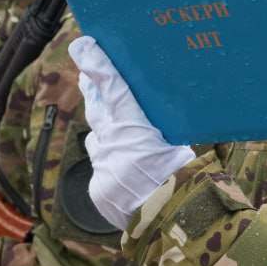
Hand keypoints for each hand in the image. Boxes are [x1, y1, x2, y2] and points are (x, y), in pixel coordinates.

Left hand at [69, 36, 194, 228]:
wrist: (169, 221)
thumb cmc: (183, 179)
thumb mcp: (177, 144)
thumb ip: (155, 129)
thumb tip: (143, 118)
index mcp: (139, 126)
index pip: (113, 86)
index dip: (97, 63)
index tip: (83, 44)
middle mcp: (116, 142)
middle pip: (97, 109)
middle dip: (92, 91)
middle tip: (88, 74)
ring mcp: (104, 165)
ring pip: (97, 141)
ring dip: (104, 134)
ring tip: (114, 128)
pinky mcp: (97, 186)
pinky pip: (101, 169)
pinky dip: (111, 168)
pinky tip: (124, 172)